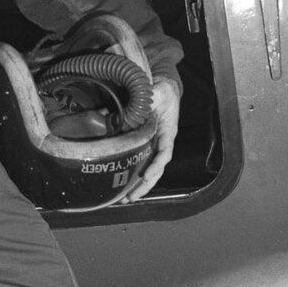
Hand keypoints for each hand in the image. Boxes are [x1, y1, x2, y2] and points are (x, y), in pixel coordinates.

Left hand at [126, 77, 180, 200]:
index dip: (156, 166)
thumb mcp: (161, 91)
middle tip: (130, 198)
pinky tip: (120, 181)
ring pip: (146, 168)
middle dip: (144, 185)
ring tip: (123, 198)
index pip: (164, 153)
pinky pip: (138, 159)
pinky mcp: (142, 143)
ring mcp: (151, 144)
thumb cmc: (164, 91)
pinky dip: (130, 171)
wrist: (162, 88)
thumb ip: (154, 97)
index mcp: (167, 132)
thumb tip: (144, 102)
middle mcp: (160, 142)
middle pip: (155, 169)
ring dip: (136, 184)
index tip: (147, 176)